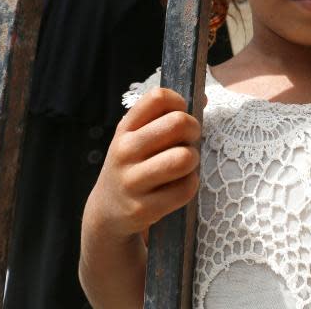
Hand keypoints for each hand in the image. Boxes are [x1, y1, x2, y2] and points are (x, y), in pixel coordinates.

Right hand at [84, 88, 201, 240]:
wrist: (107, 211)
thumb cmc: (133, 166)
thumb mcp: (137, 138)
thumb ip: (165, 117)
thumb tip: (203, 99)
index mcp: (125, 128)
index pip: (158, 98)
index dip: (179, 103)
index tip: (179, 116)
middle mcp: (125, 151)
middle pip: (178, 123)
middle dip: (193, 130)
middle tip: (188, 141)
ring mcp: (132, 180)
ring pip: (184, 158)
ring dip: (193, 159)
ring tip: (184, 164)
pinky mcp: (143, 208)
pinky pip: (185, 188)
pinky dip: (190, 185)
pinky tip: (178, 186)